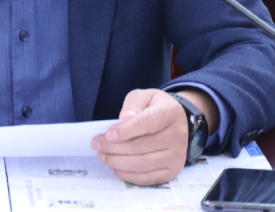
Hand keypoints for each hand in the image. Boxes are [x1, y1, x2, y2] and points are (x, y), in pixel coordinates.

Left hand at [91, 88, 216, 185]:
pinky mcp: (172, 171)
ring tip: (102, 155)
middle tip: (97, 144)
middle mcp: (177, 136)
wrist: (178, 121)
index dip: (127, 130)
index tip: (108, 134)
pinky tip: (115, 166)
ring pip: (143, 164)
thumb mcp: (145, 96)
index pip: (149, 123)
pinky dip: (128, 174)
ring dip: (118, 162)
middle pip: (143, 146)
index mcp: (171, 112)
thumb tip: (124, 118)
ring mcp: (176, 156)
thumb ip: (133, 104)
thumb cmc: (155, 108)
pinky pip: (147, 178)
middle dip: (115, 148)